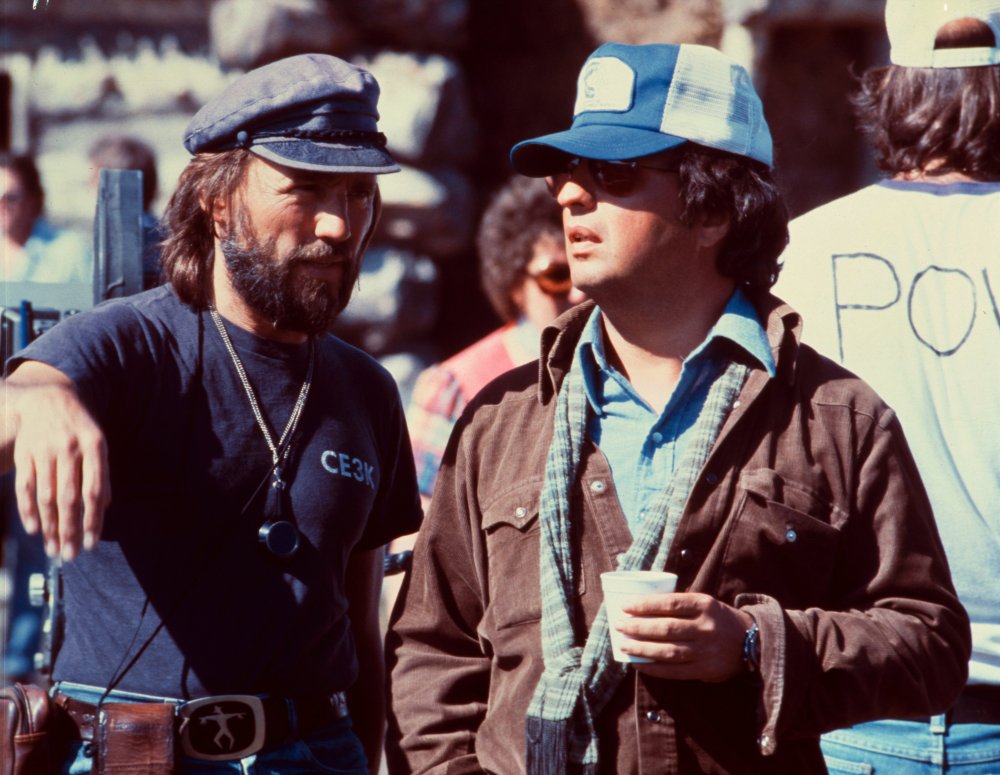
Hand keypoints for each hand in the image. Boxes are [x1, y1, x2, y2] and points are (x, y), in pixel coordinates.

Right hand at [5, 363, 109, 559]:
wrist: (49, 399)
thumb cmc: (80, 430)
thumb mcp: (99, 444)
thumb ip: (101, 474)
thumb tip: (104, 509)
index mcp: (94, 447)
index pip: (95, 491)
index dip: (93, 520)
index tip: (91, 544)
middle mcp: (69, 449)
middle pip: (69, 498)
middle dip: (70, 530)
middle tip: (70, 555)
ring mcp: (44, 451)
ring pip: (46, 496)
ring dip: (50, 526)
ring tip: (54, 548)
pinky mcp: (25, 454)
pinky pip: (25, 487)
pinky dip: (28, 510)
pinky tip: (35, 529)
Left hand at [615, 592, 753, 682]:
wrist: (751, 642)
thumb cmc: (718, 618)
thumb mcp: (704, 602)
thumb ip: (680, 604)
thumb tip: (642, 605)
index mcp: (704, 605)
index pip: (670, 604)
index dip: (645, 605)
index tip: (625, 606)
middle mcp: (705, 628)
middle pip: (666, 628)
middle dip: (638, 627)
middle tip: (619, 625)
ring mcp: (705, 651)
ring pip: (668, 651)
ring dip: (642, 649)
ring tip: (624, 645)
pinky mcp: (704, 670)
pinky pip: (674, 671)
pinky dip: (654, 668)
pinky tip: (638, 664)